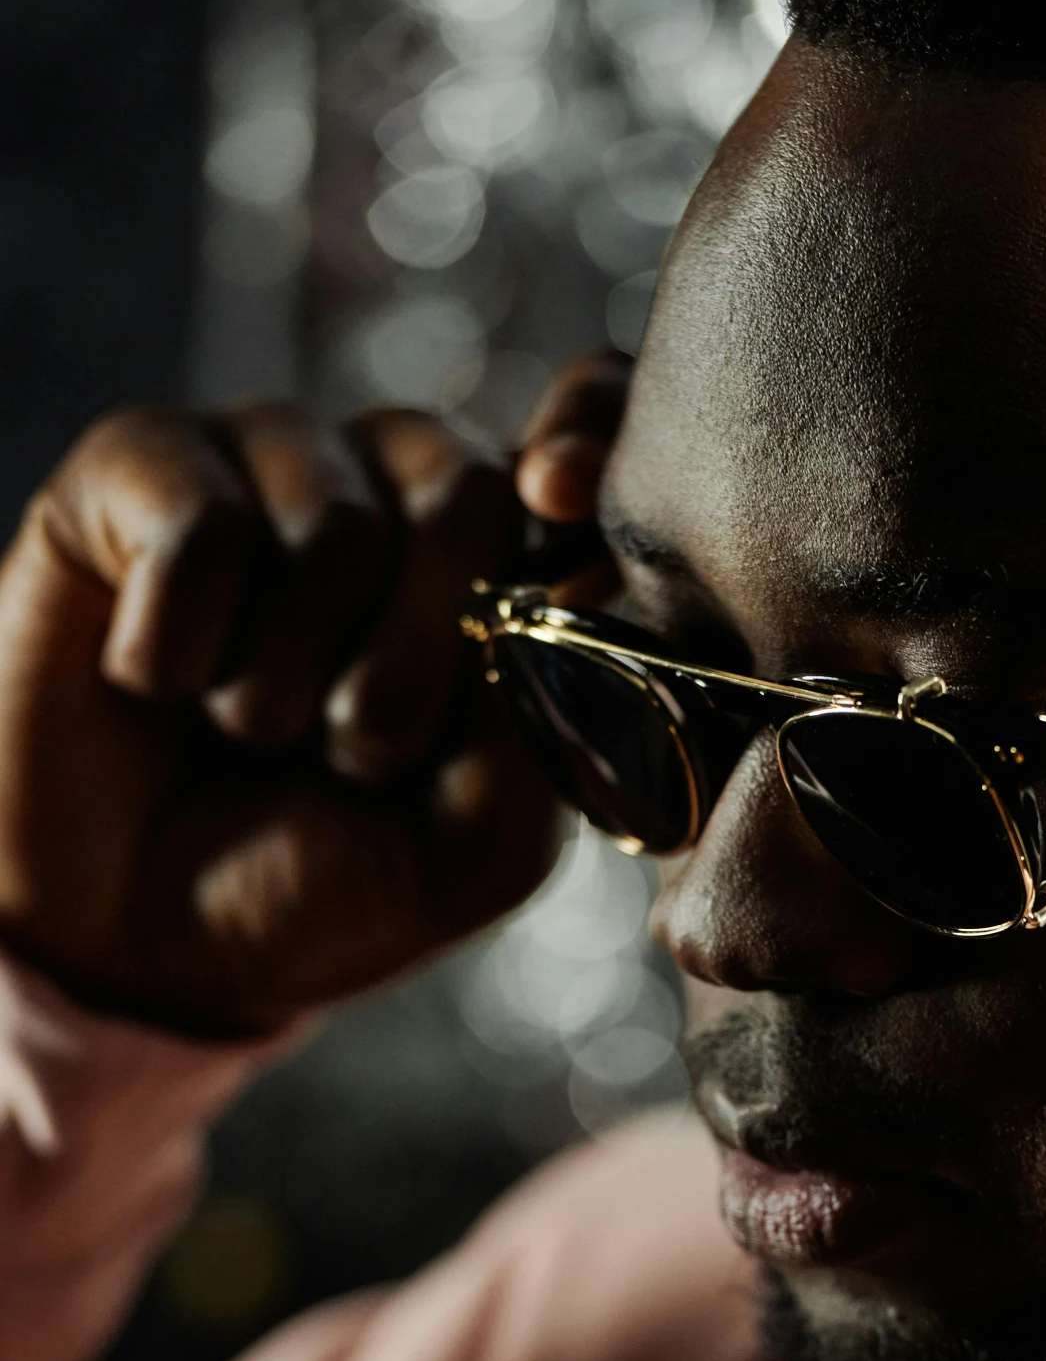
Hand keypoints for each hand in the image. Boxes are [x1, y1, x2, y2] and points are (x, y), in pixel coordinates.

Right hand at [0, 357, 629, 1037]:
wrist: (143, 939)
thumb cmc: (320, 881)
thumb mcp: (475, 845)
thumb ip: (551, 728)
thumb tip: (584, 595)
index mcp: (500, 561)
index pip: (587, 422)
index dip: (590, 437)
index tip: (562, 503)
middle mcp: (392, 485)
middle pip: (465, 487)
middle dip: (422, 658)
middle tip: (362, 751)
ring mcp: (267, 462)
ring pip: (332, 520)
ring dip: (291, 680)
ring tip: (252, 730)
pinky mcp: (140, 465)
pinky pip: (201, 524)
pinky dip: (184, 647)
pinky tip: (158, 683)